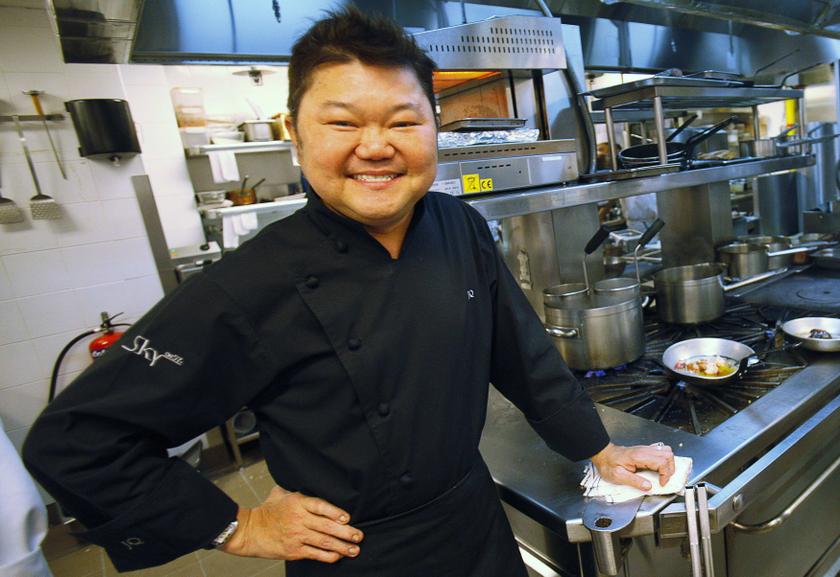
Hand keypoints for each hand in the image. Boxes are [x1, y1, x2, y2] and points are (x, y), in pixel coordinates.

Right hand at [221, 486, 364, 563]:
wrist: (249, 531)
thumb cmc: (266, 511)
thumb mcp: (280, 493)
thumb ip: (296, 489)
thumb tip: (310, 479)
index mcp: (297, 502)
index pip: (320, 506)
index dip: (335, 512)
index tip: (347, 518)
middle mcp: (299, 519)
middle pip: (326, 526)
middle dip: (346, 532)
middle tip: (359, 535)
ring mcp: (296, 536)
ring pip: (324, 542)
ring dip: (342, 547)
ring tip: (354, 549)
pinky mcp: (294, 550)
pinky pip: (315, 554)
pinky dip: (328, 556)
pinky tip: (338, 556)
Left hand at [589, 442, 674, 490]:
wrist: (603, 455)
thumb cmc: (609, 464)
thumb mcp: (618, 476)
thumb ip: (634, 481)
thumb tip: (648, 487)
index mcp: (639, 456)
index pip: (662, 462)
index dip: (665, 474)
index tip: (661, 483)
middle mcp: (644, 451)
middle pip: (668, 455)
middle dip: (670, 469)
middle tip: (664, 479)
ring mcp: (645, 449)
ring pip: (666, 451)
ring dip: (668, 464)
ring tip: (663, 474)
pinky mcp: (645, 451)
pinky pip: (660, 451)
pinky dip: (664, 460)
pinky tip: (659, 468)